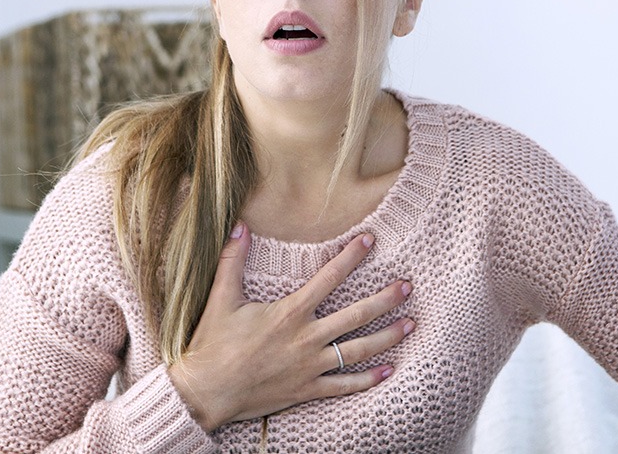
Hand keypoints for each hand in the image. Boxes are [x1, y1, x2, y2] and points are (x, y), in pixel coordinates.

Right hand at [167, 222, 414, 431]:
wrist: (206, 392)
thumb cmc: (212, 344)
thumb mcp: (221, 298)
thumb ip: (232, 260)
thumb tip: (239, 224)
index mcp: (290, 312)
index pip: (329, 278)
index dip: (352, 257)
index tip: (371, 240)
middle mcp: (307, 338)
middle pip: (357, 315)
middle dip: (386, 299)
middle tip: (408, 286)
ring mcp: (310, 366)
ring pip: (359, 350)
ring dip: (388, 337)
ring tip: (411, 324)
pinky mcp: (307, 389)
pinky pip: (344, 386)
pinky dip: (368, 380)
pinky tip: (389, 371)